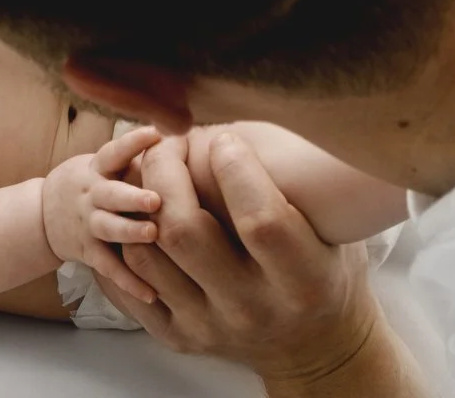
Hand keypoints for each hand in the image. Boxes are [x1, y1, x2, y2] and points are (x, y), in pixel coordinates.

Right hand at [42, 125, 162, 301]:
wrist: (41, 215)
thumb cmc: (88, 183)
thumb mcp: (99, 165)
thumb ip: (131, 159)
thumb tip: (178, 138)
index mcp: (97, 170)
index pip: (113, 152)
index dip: (133, 142)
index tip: (156, 133)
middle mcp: (91, 195)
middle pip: (110, 195)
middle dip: (132, 197)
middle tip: (155, 199)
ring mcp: (87, 224)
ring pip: (108, 229)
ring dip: (130, 232)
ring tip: (152, 235)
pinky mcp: (87, 251)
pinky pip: (109, 268)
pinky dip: (129, 282)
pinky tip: (151, 294)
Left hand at [100, 133, 380, 383]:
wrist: (313, 345)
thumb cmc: (324, 265)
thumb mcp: (331, 230)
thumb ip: (292, 184)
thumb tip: (243, 110)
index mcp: (303, 281)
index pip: (261, 220)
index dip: (236, 169)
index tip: (224, 138)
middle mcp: (252, 309)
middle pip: (185, 233)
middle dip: (166, 172)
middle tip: (168, 142)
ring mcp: (208, 326)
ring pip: (146, 255)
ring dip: (136, 201)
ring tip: (146, 168)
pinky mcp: (176, 336)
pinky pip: (128, 284)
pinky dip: (123, 240)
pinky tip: (134, 209)